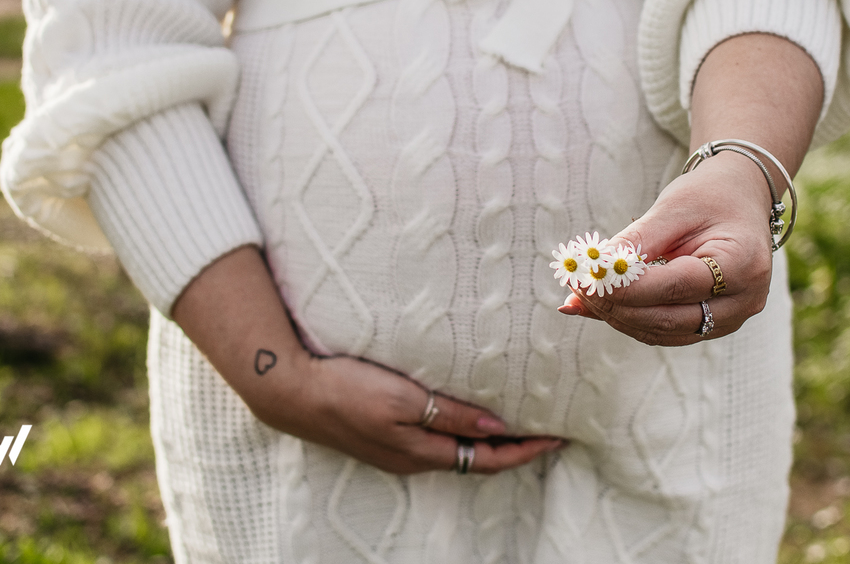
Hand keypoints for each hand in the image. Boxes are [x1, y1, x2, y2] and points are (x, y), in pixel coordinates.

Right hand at [251, 355, 564, 475]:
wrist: (293, 392)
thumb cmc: (348, 390)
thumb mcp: (405, 399)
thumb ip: (450, 413)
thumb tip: (497, 424)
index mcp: (422, 453)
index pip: (488, 459)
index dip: (524, 449)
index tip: (556, 436)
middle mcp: (413, 458)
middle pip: (476, 458)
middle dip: (513, 447)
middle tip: (546, 428)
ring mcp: (397, 449)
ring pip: (456, 449)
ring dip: (488, 438)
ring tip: (516, 419)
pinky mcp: (383, 435)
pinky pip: (436, 439)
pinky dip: (462, 430)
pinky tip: (466, 412)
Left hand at [558, 152, 774, 345]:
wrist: (740, 199)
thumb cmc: (710, 197)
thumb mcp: (673, 208)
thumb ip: (636, 242)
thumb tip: (591, 270)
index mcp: (742, 264)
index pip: (675, 286)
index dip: (627, 287)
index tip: (587, 277)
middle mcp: (744, 300)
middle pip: (668, 318)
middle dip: (616, 306)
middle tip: (576, 287)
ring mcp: (732, 318)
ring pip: (663, 332)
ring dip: (618, 317)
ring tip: (582, 294)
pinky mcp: (714, 324)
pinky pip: (666, 330)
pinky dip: (630, 319)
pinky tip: (598, 305)